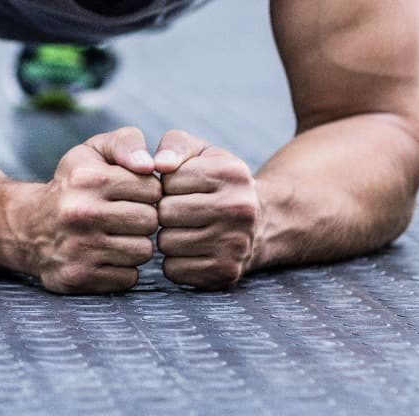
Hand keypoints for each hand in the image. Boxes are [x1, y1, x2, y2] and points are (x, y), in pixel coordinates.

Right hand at [19, 126, 160, 293]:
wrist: (26, 226)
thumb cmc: (72, 184)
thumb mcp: (92, 151)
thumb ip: (127, 142)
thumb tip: (153, 164)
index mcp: (88, 178)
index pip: (152, 189)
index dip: (146, 191)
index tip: (131, 193)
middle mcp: (81, 212)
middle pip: (150, 221)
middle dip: (143, 217)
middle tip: (124, 215)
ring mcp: (79, 248)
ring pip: (142, 251)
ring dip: (134, 244)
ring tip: (115, 234)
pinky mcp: (79, 276)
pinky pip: (128, 277)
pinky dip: (122, 268)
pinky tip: (105, 255)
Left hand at [153, 129, 260, 289]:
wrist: (260, 223)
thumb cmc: (218, 182)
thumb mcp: (202, 152)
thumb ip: (175, 145)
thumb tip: (157, 164)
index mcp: (231, 172)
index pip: (167, 180)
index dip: (166, 185)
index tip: (180, 188)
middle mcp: (239, 208)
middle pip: (165, 213)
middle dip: (165, 211)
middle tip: (179, 210)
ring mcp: (235, 244)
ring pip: (166, 243)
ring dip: (167, 236)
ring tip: (185, 229)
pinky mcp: (226, 272)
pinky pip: (173, 270)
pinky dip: (174, 261)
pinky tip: (191, 249)